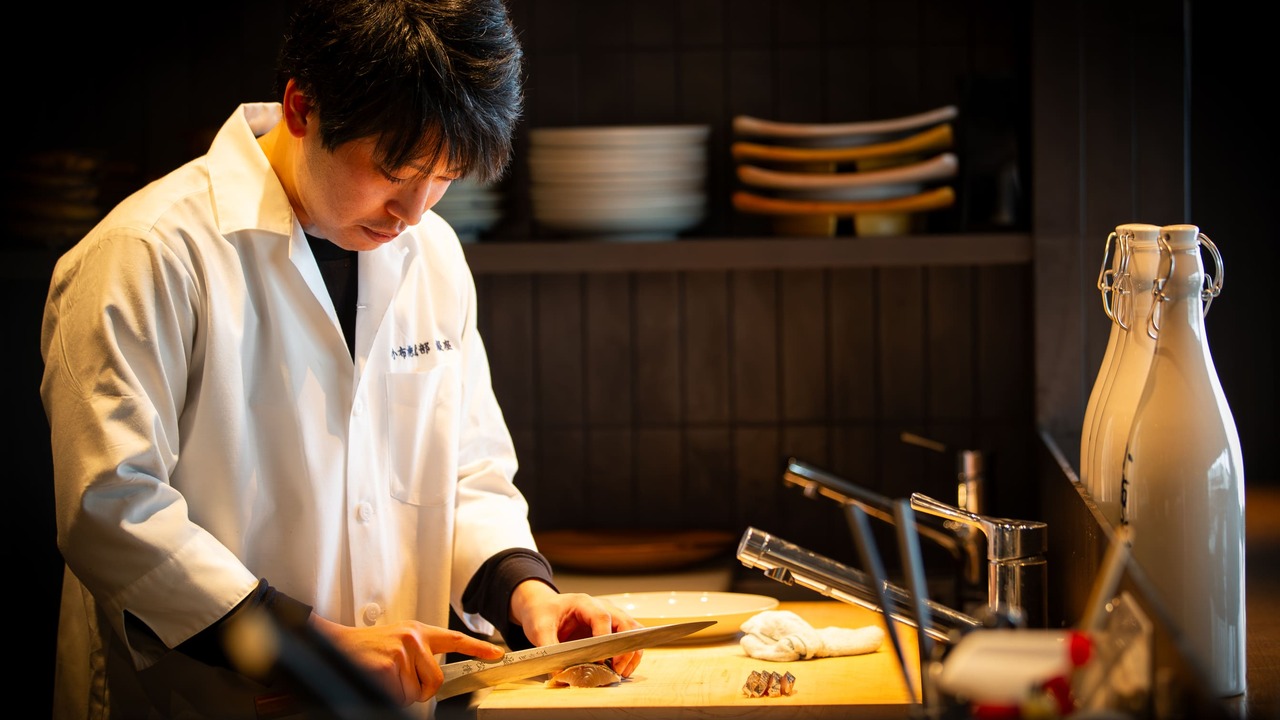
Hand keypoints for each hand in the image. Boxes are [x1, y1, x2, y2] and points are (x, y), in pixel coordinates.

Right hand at [309, 614, 503, 705]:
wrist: (337, 644)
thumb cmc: (367, 647)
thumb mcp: (398, 641)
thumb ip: (419, 654)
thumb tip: (434, 680)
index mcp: (418, 632)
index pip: (454, 639)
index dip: (478, 648)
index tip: (496, 655)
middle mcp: (413, 639)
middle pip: (434, 680)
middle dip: (419, 689)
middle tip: (399, 680)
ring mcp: (402, 652)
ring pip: (415, 692)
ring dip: (400, 692)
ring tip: (384, 676)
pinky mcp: (388, 666)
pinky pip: (399, 695)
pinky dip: (388, 694)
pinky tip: (377, 679)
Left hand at [508, 580, 643, 677]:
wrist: (542, 606)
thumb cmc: (542, 612)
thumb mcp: (539, 628)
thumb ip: (548, 648)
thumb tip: (559, 672)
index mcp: (584, 603)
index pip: (602, 617)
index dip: (604, 638)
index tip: (599, 660)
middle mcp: (602, 607)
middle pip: (625, 623)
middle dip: (624, 649)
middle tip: (616, 670)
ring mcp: (610, 616)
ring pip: (633, 631)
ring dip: (631, 652)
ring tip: (621, 672)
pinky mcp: (611, 628)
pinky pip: (629, 639)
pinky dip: (629, 654)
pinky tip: (621, 669)